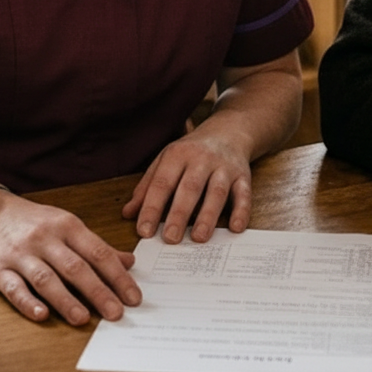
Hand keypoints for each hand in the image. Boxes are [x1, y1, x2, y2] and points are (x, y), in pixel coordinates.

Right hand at [0, 191, 141, 325]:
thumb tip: (129, 262)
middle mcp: (45, 239)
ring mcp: (21, 254)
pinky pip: (14, 288)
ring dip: (66, 300)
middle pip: (75, 267)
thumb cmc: (33, 222)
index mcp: (66, 226)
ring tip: (83, 318)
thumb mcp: (67, 225)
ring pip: (46, 279)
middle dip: (98, 292)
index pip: (97, 252)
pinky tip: (42, 315)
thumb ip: (96, 246)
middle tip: (116, 313)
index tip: (133, 297)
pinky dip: (28, 303)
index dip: (117, 276)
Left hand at [121, 133, 252, 244]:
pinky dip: (241, 211)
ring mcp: (224, 167)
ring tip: (198, 238)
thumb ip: (147, 187)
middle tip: (170, 239)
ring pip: (217, 191)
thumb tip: (128, 214)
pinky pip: (244, 194)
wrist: (228, 131)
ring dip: (208, 215)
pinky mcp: (243, 176)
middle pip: (189, 187)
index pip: (162, 183)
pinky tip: (235, 228)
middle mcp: (201, 159)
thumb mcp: (166, 161)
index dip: (152, 207)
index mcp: (177, 155)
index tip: (144, 231)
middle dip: (179, 214)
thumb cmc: (191, 152)